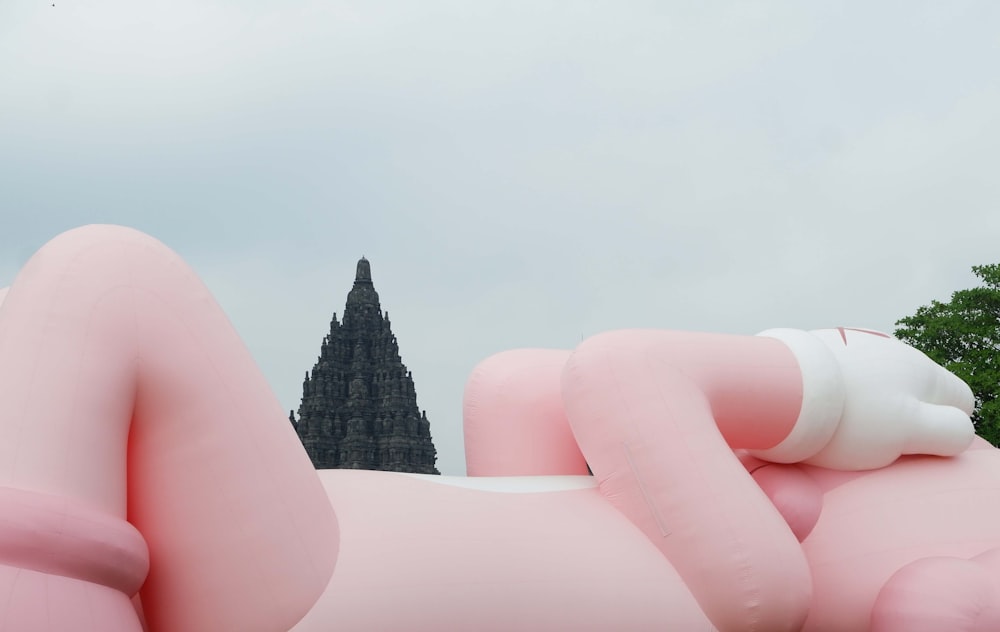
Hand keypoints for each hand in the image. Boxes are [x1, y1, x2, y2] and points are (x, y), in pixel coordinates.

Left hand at [757, 328, 974, 469]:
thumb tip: (961, 430)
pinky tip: (822, 408)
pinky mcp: (822, 349)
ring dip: (872, 401)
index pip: (960, 400)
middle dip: (907, 415)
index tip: (915, 446)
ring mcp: (857, 346)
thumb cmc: (848, 418)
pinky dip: (841, 392)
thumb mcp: (909, 432)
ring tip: (844, 426)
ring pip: (882, 381)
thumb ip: (948, 432)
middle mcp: (894, 351)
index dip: (946, 427)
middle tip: (876, 441)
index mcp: (922, 371)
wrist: (778, 390)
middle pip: (919, 390)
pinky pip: (846, 374)